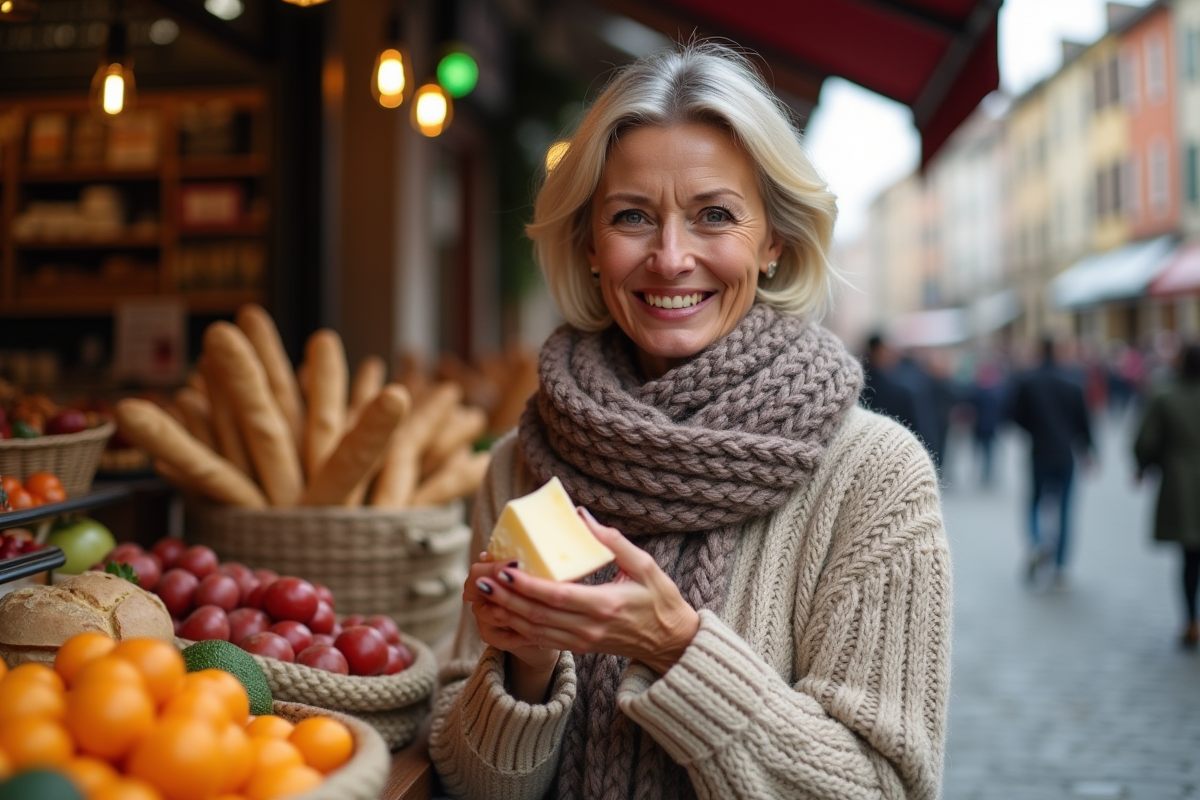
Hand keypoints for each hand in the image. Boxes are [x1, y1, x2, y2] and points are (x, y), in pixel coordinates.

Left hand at [473, 508, 700, 676]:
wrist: (670, 642)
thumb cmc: (660, 600)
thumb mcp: (645, 565)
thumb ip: (613, 541)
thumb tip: (582, 516)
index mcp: (605, 605)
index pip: (557, 597)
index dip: (528, 586)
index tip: (505, 572)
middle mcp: (589, 627)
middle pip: (537, 615)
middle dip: (506, 598)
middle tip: (481, 580)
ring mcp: (582, 641)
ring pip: (534, 630)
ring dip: (506, 613)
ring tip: (483, 594)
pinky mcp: (578, 648)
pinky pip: (540, 640)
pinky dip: (517, 627)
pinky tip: (501, 613)